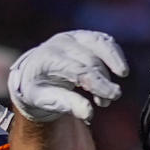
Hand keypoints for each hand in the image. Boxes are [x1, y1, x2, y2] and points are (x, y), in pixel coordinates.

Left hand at [8, 30, 128, 123]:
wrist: (30, 73)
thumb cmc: (38, 90)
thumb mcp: (45, 101)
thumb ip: (67, 104)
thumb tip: (89, 113)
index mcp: (48, 59)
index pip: (78, 70)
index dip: (98, 83)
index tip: (113, 95)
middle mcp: (60, 43)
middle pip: (91, 60)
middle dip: (104, 80)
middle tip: (107, 101)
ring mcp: (72, 37)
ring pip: (100, 43)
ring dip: (114, 63)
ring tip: (115, 87)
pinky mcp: (83, 36)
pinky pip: (103, 41)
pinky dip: (114, 54)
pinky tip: (119, 70)